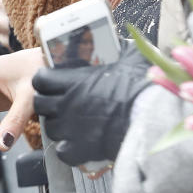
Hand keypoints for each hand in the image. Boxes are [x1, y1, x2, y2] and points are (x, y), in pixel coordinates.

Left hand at [32, 45, 150, 166]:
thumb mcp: (130, 58)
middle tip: (59, 101)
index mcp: (74, 81)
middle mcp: (68, 104)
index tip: (51, 80)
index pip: (41, 79)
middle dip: (47, 102)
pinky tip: (78, 142)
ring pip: (50, 128)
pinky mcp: (81, 149)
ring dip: (57, 125)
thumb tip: (120, 42)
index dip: (44, 80)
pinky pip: (62, 151)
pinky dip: (67, 148)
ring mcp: (72, 128)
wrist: (151, 117)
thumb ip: (119, 49)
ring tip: (70, 122)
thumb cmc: (140, 86)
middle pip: (40, 104)